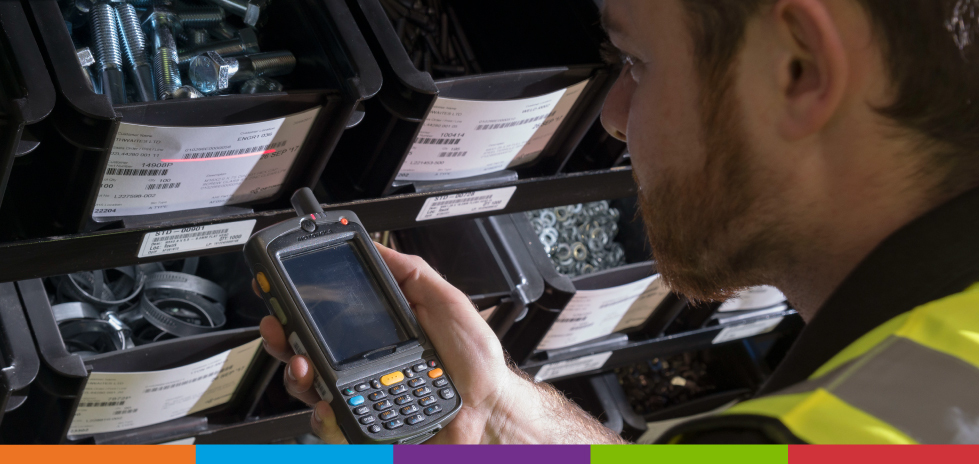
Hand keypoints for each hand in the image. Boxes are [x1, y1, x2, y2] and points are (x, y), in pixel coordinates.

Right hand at [258, 242, 520, 443]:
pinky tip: (330, 405)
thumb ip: (409, 272)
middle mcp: (362, 365)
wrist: (490, 407)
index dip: (299, 309)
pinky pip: (331, 425)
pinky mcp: (367, 426)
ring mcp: (361, 397)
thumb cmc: (474, 361)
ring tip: (306, 366)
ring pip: (309, 389)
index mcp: (377, 333)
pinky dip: (323, 415)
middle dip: (283, 341)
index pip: (327, 319)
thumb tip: (374, 245)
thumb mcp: (445, 301)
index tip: (282, 297)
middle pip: (304, 352)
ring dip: (297, 376)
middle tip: (282, 331)